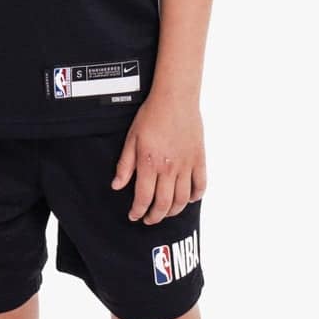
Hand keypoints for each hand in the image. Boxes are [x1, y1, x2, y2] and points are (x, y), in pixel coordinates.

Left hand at [111, 95, 205, 223]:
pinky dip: (195, 196)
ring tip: (166, 212)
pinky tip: (188, 199)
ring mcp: (186, 165)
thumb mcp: (131, 139)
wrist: (175, 99)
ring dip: (173, 211)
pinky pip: (201, 184)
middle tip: (149, 219)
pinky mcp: (199, 159)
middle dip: (155, 217)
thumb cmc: (151, 116)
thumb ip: (125, 165)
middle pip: (164, 204)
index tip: (134, 216)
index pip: (143, 198)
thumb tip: (117, 186)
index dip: (138, 211)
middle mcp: (169, 168)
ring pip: (182, 199)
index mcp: (149, 164)